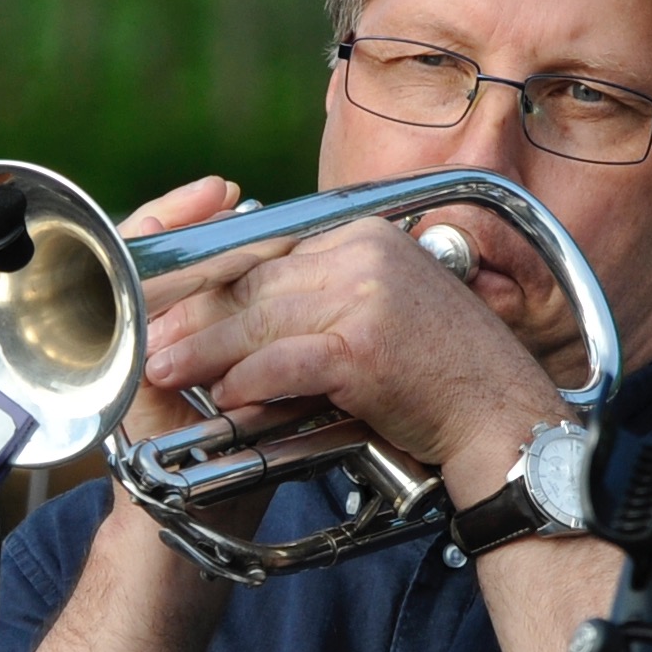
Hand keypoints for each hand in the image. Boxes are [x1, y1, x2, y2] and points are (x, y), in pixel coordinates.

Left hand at [139, 200, 565, 480]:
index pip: (268, 255)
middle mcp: (363, 253)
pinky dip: (249, 381)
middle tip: (150, 341)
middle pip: (255, 284)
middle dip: (194, 316)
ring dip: (203, 350)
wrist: (501, 415)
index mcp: (363, 236)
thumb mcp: (388, 309)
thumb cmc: (443, 375)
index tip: (172, 306)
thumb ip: (330, 294)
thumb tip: (258, 309)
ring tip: (163, 370)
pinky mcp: (365, 345)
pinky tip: (223, 397)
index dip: (213, 283)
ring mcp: (366, 295)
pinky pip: (287, 361)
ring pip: (260, 321)